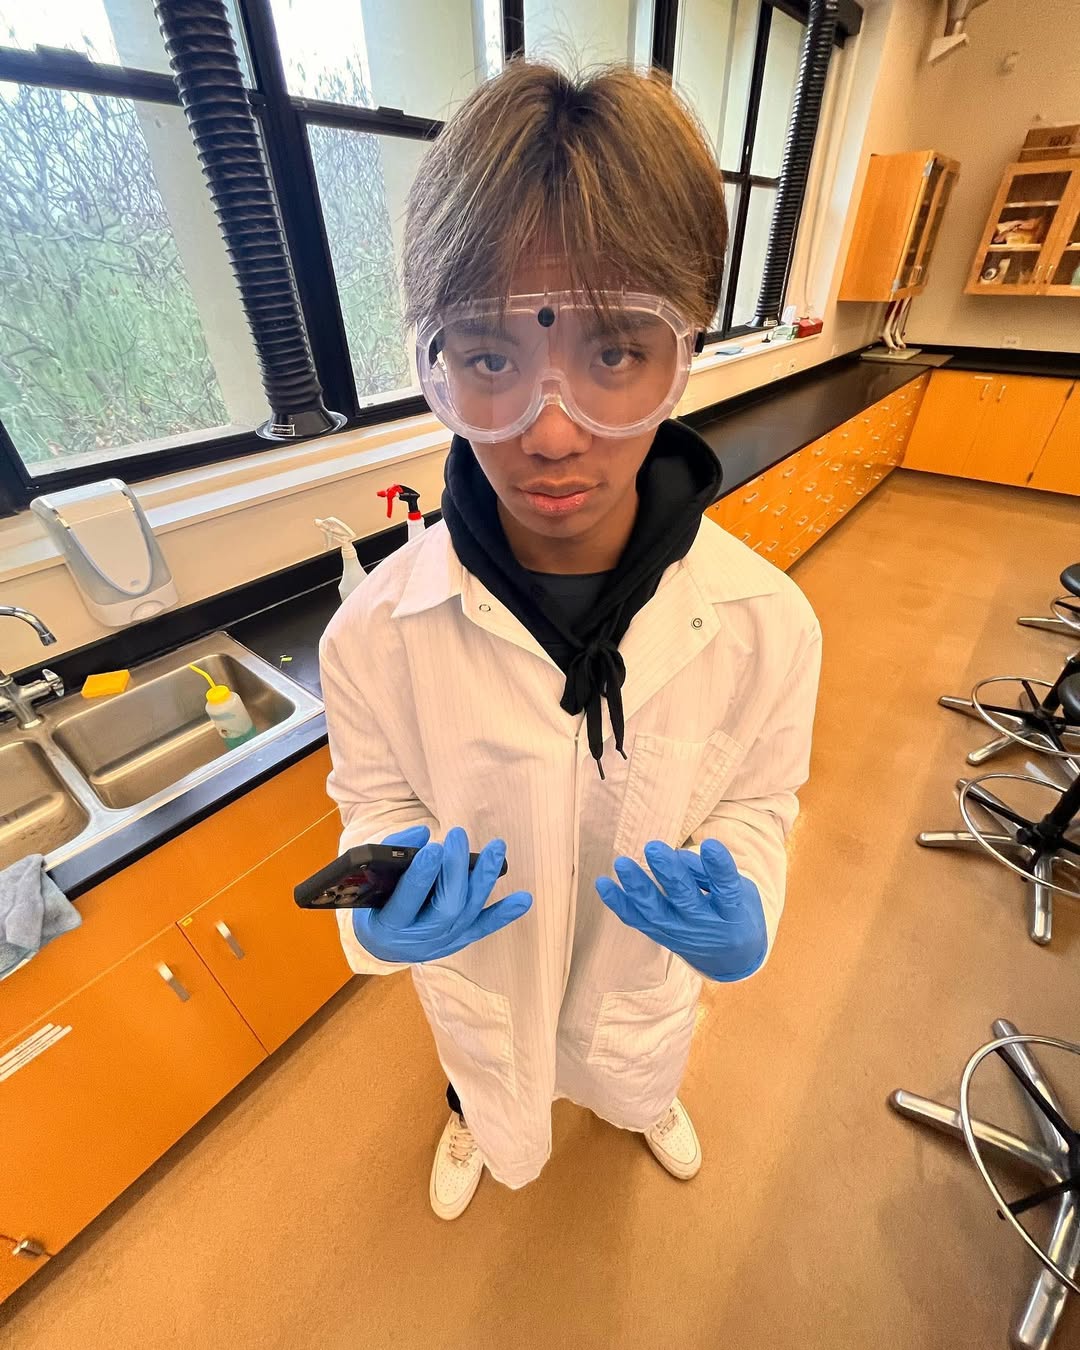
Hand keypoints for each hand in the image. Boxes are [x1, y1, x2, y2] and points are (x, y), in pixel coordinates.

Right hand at [352, 825, 531, 963]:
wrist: (383, 943)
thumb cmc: (374, 903)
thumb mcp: (368, 880)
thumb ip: (390, 853)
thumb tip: (421, 832)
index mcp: (388, 924)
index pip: (407, 901)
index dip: (421, 876)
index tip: (433, 848)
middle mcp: (418, 938)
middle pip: (445, 907)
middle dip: (455, 871)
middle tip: (458, 836)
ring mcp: (442, 942)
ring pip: (467, 913)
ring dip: (483, 879)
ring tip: (496, 848)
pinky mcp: (459, 941)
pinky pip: (483, 928)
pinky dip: (504, 914)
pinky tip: (524, 899)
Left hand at [595, 838, 766, 982]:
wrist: (731, 960)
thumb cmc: (737, 912)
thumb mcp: (740, 892)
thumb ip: (712, 874)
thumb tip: (677, 857)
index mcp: (733, 912)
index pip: (727, 888)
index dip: (719, 867)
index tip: (710, 844)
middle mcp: (706, 926)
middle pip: (686, 900)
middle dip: (669, 873)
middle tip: (654, 847)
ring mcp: (681, 935)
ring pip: (655, 913)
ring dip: (637, 887)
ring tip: (622, 863)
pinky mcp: (662, 937)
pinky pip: (637, 921)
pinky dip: (618, 903)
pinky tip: (602, 883)